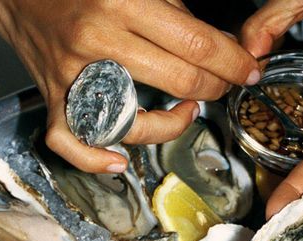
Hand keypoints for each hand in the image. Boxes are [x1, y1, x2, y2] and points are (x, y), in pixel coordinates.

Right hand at [0, 0, 259, 171]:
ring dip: (174, 125)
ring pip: (137, 124)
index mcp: (121, 1)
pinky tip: (120, 162)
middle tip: (222, 86)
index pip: (195, 44)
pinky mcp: (54, 101)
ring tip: (187, 111)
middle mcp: (98, 41)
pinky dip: (97, 161)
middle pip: (178, 81)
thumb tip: (218, 46)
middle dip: (214, 88)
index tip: (248, 72)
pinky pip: (74, 145)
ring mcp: (73, 77)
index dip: (232, 62)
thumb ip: (173, 12)